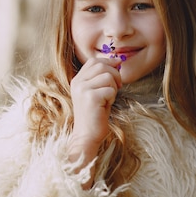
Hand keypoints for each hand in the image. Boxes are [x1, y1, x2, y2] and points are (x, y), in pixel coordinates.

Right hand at [68, 56, 121, 171]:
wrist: (87, 135)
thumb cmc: (95, 115)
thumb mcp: (96, 92)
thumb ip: (101, 77)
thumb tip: (117, 60)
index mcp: (77, 80)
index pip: (93, 61)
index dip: (108, 62)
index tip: (117, 69)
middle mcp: (77, 83)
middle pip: (101, 65)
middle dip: (115, 74)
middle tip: (118, 86)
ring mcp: (82, 89)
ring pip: (108, 76)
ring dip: (114, 87)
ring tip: (108, 99)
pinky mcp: (90, 97)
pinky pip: (110, 89)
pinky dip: (113, 98)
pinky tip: (106, 106)